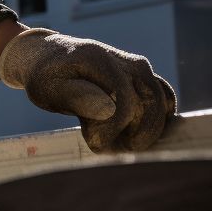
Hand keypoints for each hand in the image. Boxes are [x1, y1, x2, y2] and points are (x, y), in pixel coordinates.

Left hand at [0, 28, 176, 151]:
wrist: (49, 59)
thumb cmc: (47, 78)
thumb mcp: (48, 89)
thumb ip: (76, 97)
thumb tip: (109, 110)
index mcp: (98, 59)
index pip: (123, 101)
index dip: (114, 129)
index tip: (95, 145)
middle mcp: (124, 60)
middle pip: (148, 102)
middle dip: (136, 133)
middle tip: (114, 151)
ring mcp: (137, 66)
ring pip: (161, 101)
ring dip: (149, 130)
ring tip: (125, 145)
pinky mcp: (144, 76)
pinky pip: (164, 98)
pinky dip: (159, 119)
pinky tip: (138, 133)